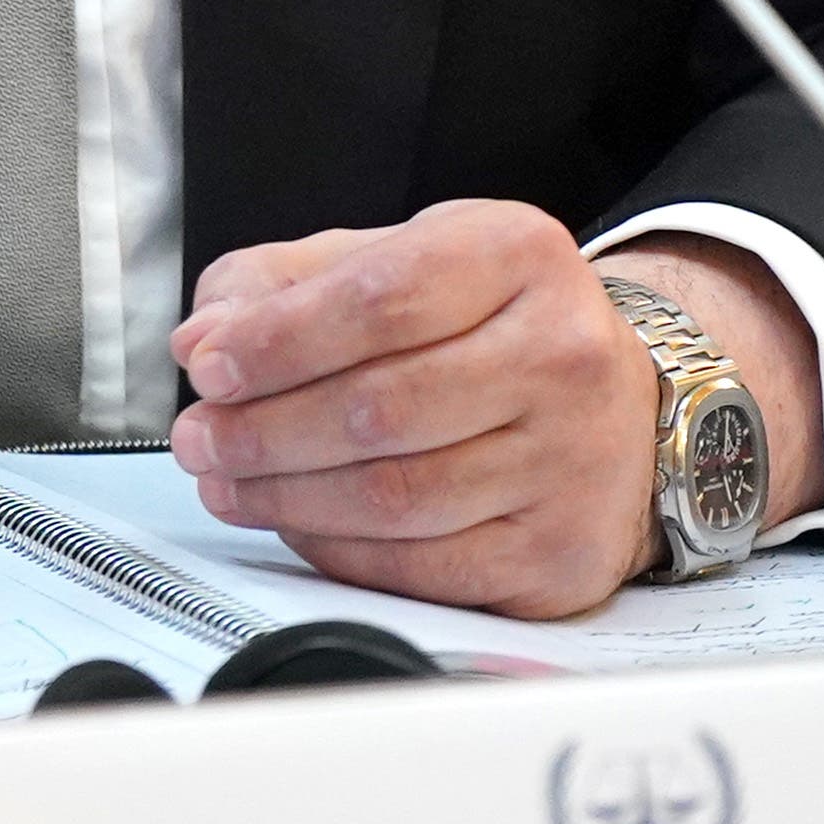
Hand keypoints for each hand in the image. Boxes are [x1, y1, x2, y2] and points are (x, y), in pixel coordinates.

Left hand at [165, 206, 823, 621]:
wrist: (623, 409)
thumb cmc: (499, 329)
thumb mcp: (408, 260)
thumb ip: (293, 284)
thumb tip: (205, 337)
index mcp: (519, 257)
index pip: (381, 299)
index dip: (278, 340)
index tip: (208, 365)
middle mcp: (562, 354)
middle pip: (380, 407)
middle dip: (263, 430)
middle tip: (200, 438)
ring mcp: (569, 460)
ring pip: (395, 495)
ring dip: (285, 496)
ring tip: (227, 480)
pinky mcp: (558, 551)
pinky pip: (422, 565)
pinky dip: (337, 549)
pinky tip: (293, 522)